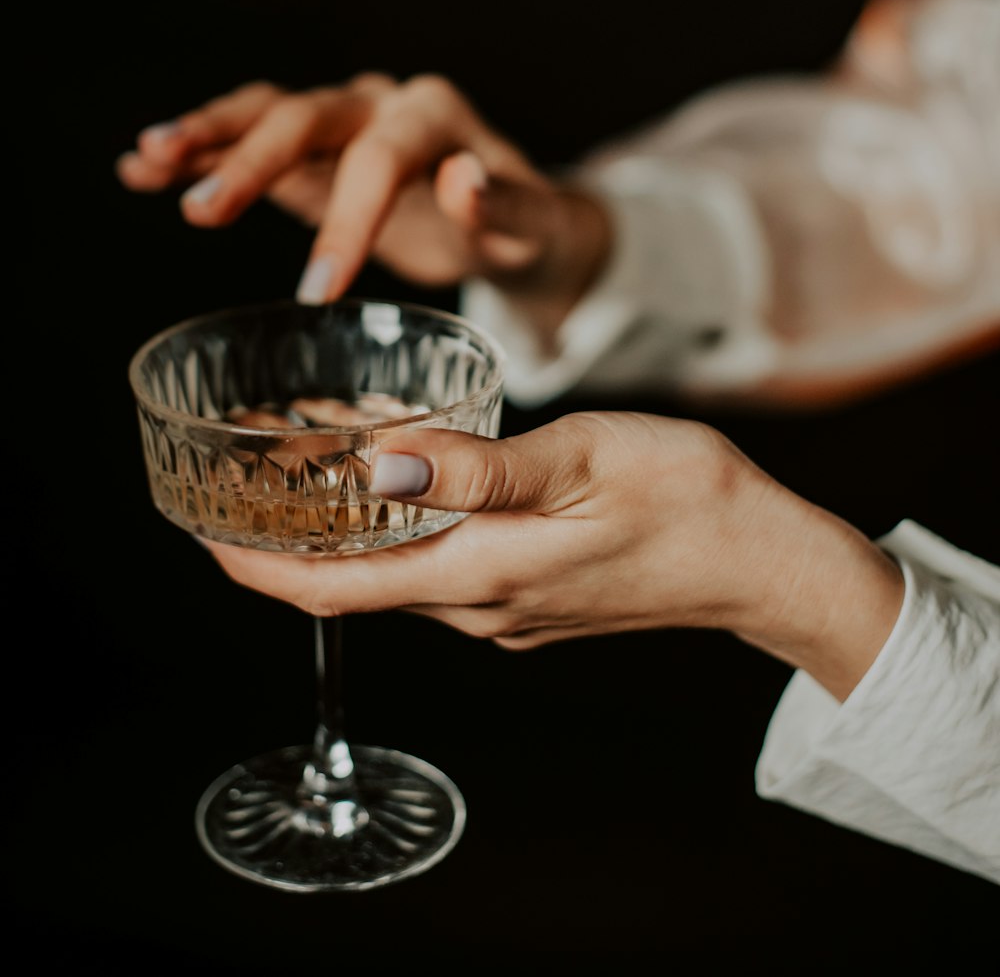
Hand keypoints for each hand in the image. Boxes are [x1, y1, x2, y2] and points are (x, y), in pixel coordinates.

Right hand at [116, 74, 610, 336]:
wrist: (510, 217)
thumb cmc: (522, 227)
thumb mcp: (528, 226)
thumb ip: (499, 204)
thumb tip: (463, 177)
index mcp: (435, 115)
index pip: (381, 159)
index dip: (348, 221)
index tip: (317, 293)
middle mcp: (379, 103)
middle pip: (306, 118)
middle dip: (252, 161)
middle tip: (199, 212)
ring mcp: (338, 122)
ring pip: (264, 114)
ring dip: (206, 136)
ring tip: (146, 159)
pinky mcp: (309, 151)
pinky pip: (247, 140)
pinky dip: (199, 151)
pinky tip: (142, 167)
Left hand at [204, 411, 903, 700]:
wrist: (765, 560)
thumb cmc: (687, 499)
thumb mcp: (582, 460)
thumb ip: (478, 468)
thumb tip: (380, 460)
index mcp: (483, 574)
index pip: (335, 591)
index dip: (256, 568)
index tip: (198, 533)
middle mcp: (483, 606)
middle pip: (357, 582)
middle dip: (291, 540)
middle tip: (247, 479)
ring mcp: (510, 610)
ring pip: (401, 571)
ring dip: (349, 529)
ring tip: (317, 464)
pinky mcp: (535, 598)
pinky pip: (445, 567)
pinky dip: (406, 528)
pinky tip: (413, 474)